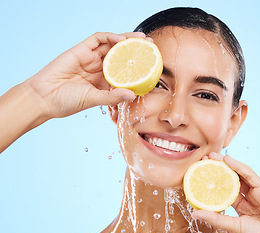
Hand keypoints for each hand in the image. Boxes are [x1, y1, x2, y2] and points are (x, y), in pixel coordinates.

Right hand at [24, 32, 145, 118]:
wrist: (42, 99)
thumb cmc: (66, 103)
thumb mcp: (93, 100)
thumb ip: (112, 97)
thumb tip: (133, 95)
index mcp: (103, 80)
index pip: (124, 68)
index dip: (137, 65)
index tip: (152, 63)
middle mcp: (98, 67)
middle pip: (120, 53)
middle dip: (136, 48)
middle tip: (151, 45)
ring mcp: (89, 57)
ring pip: (111, 43)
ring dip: (127, 39)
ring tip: (141, 39)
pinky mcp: (80, 50)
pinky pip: (97, 38)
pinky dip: (110, 37)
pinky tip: (121, 40)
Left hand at [192, 153, 259, 232]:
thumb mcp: (233, 226)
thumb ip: (216, 218)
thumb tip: (194, 214)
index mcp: (242, 206)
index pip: (225, 189)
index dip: (214, 180)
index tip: (200, 172)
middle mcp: (250, 197)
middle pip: (232, 178)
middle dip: (219, 168)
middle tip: (205, 159)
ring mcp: (258, 192)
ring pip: (241, 174)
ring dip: (227, 163)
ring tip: (213, 156)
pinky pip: (250, 175)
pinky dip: (239, 166)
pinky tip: (228, 160)